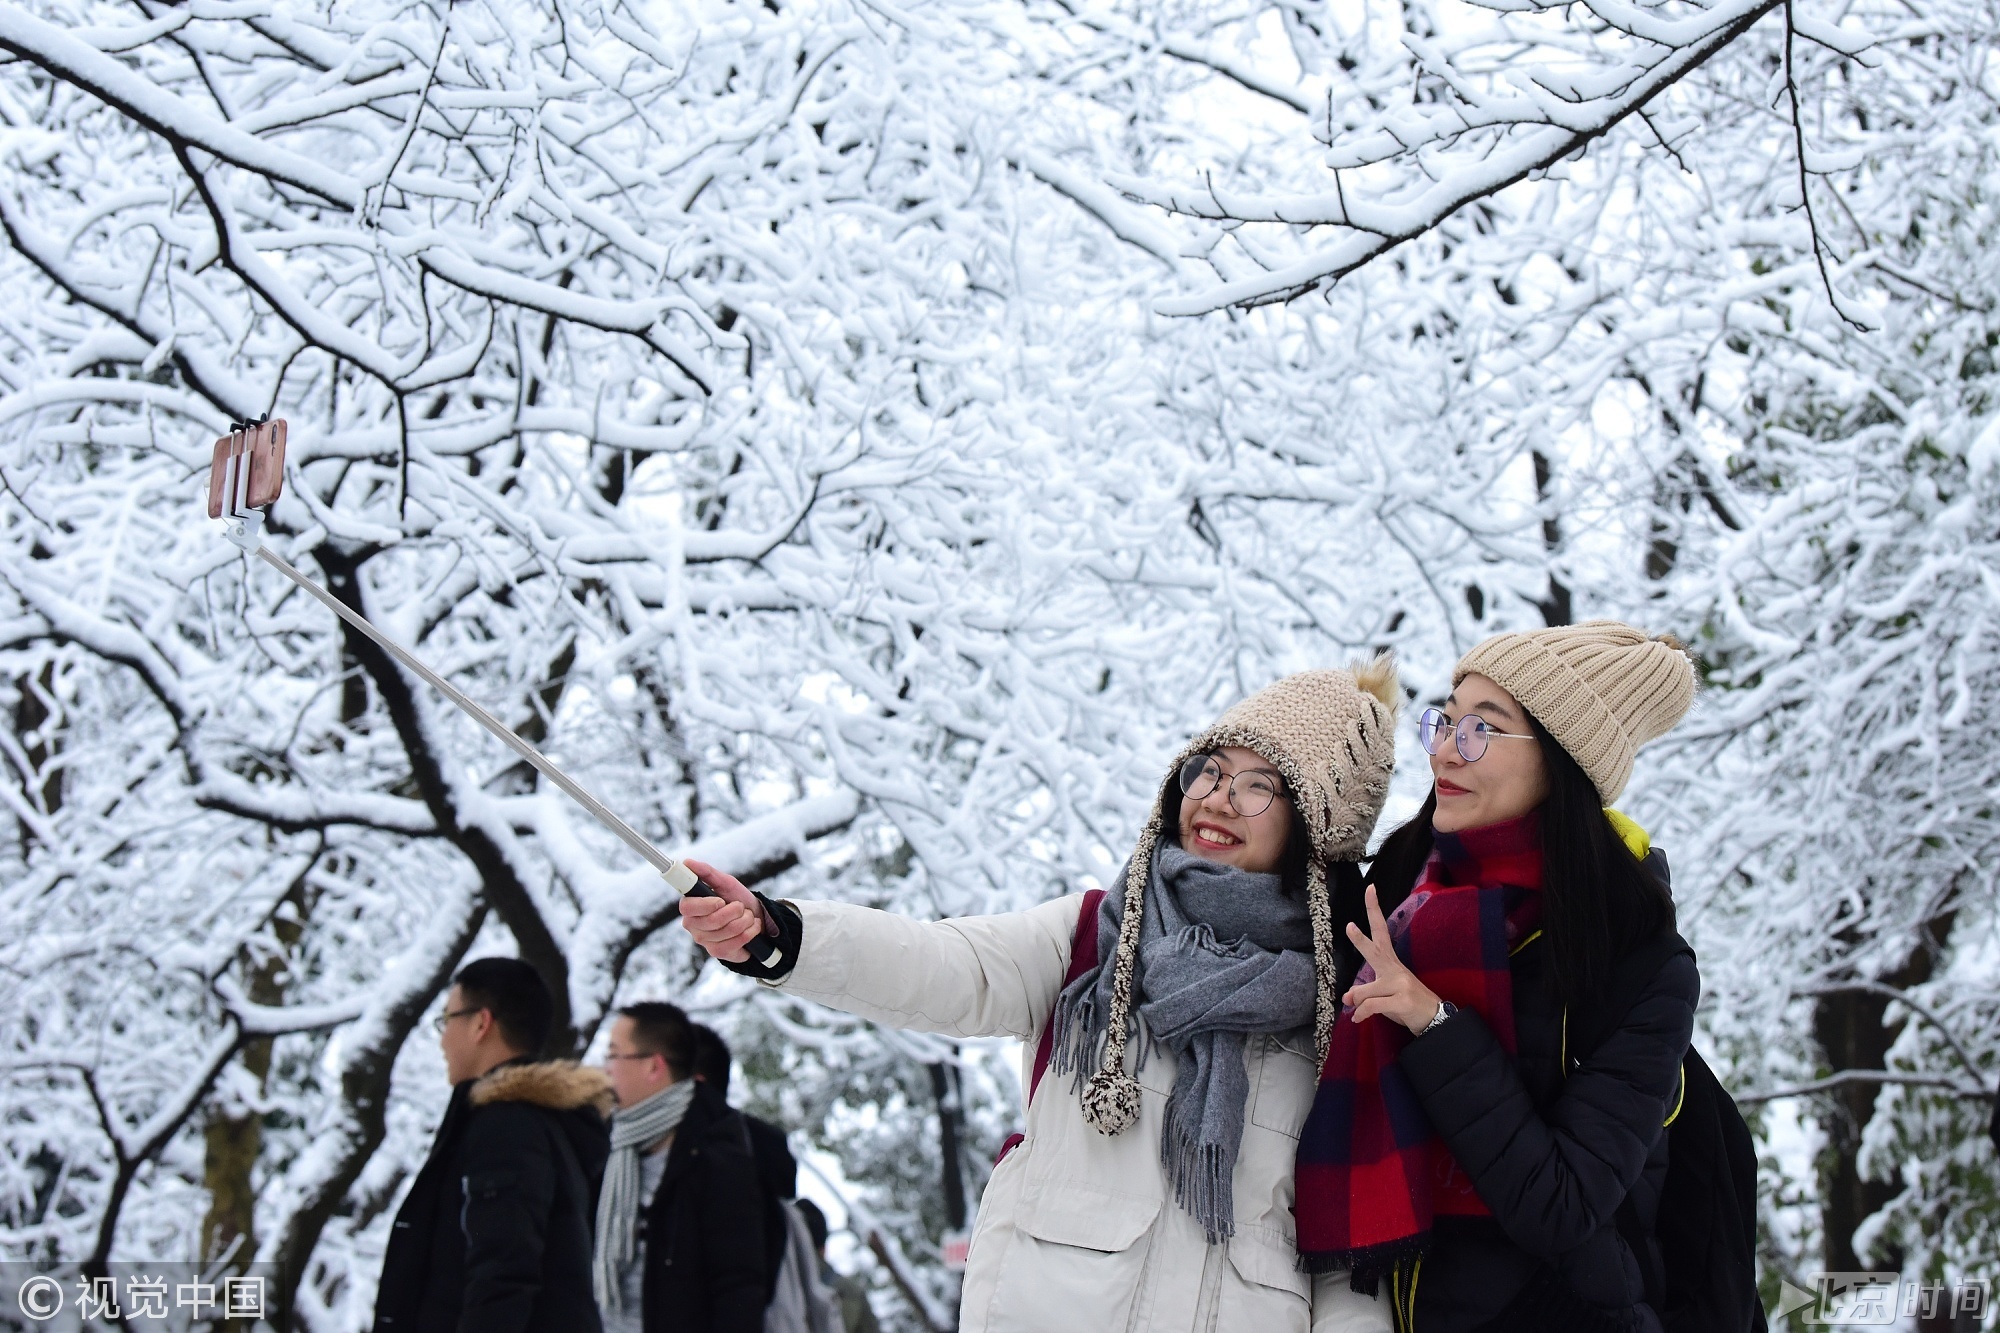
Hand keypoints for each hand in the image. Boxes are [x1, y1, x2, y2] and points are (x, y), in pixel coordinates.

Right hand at [677, 858, 771, 963]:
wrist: (756, 917)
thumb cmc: (737, 898)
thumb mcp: (725, 882)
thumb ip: (706, 872)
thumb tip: (687, 862)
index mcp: (691, 907)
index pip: (687, 907)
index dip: (706, 905)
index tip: (720, 901)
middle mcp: (693, 926)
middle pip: (712, 921)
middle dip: (735, 910)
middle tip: (740, 906)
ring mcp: (705, 941)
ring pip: (727, 931)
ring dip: (746, 920)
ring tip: (748, 916)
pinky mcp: (718, 953)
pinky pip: (735, 943)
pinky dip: (750, 932)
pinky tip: (752, 928)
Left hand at [1342, 884, 1445, 1034]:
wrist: (1435, 1019)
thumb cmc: (1406, 1004)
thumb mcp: (1384, 994)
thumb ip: (1364, 992)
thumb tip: (1346, 998)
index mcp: (1391, 963)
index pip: (1382, 931)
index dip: (1374, 910)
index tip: (1369, 889)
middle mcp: (1395, 969)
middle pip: (1376, 949)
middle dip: (1360, 939)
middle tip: (1349, 926)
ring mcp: (1400, 984)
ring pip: (1366, 990)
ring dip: (1358, 1002)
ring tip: (1355, 1010)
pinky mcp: (1402, 1001)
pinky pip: (1372, 1006)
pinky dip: (1362, 1013)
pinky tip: (1358, 1018)